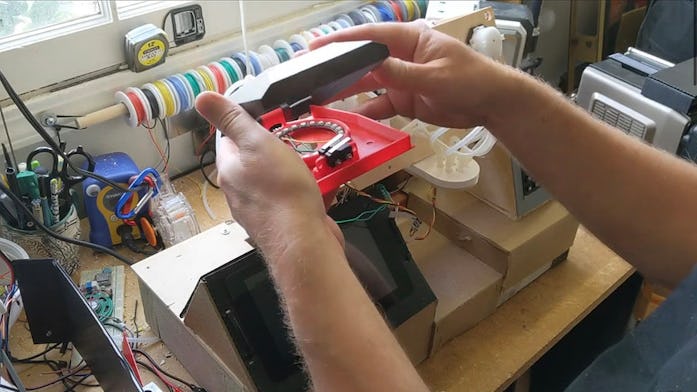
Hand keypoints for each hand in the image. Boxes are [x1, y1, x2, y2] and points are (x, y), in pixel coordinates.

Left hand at [195, 92, 343, 249]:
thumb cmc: (281, 190)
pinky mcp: (280, 222)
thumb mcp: (257, 142)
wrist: (303, 241)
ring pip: (270, 181)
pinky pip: (286, 199)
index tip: (267, 119)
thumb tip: (201, 97)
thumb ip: (232, 120)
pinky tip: (312, 188)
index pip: (228, 139)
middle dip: (270, 149)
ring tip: (306, 161)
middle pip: (251, 160)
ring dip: (286, 170)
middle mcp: (238, 192)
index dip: (246, 126)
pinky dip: (298, 190)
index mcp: (229, 169)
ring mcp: (259, 210)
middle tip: (291, 139)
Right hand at [310, 20, 510, 128]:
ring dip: (346, 91)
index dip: (342, 42)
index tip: (317, 48)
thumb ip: (402, 74)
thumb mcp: (436, 77)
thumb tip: (373, 66)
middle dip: (338, 68)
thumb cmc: (471, 80)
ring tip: (320, 97)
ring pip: (367, 84)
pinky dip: (365, 111)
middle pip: (363, 61)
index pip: (370, 37)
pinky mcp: (405, 100)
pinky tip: (348, 117)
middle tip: (310, 74)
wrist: (492, 104)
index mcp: (410, 40)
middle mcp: (401, 57)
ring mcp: (401, 79)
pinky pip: (380, 105)